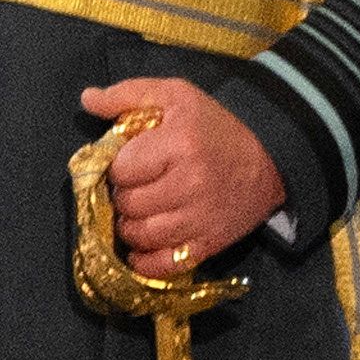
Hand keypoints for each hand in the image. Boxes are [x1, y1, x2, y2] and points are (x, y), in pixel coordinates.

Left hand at [78, 79, 285, 281]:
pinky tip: (143, 246)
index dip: (119, 167)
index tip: (132, 163)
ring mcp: (200, 218)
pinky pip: (163, 265)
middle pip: (128, 204)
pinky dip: (145, 261)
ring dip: (130, 227)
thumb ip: (129, 94)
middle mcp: (190, 184)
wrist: (272, 156)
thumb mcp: (176, 96)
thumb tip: (87, 98)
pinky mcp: (209, 243)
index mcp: (179, 144)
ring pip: (141, 235)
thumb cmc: (216, 126)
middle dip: (124, 196)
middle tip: (137, 187)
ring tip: (140, 213)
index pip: (121, 169)